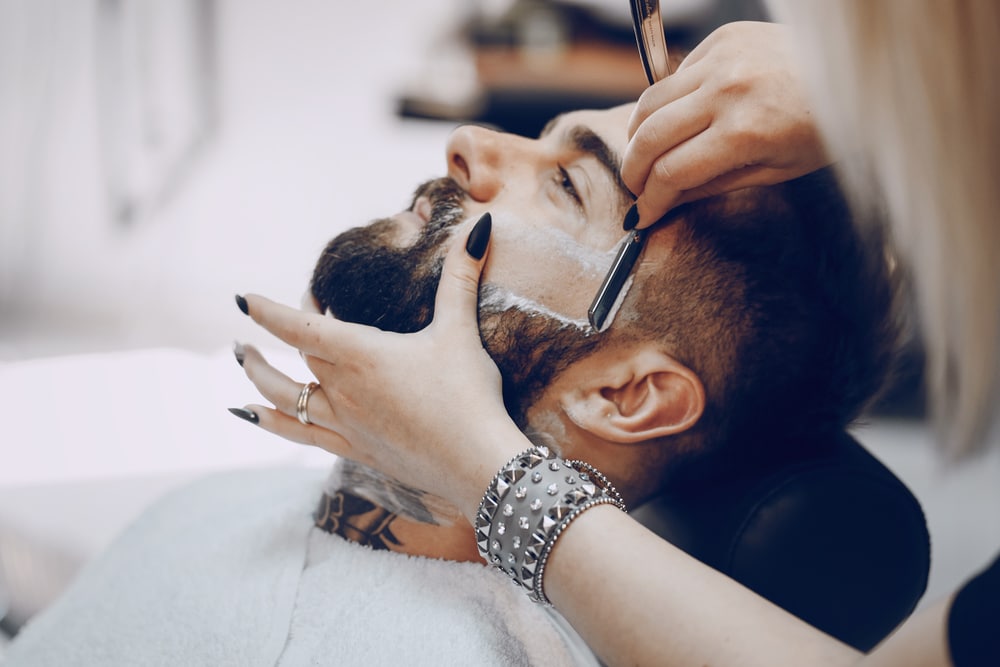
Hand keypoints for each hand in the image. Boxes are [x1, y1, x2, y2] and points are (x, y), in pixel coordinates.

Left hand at [234, 215, 526, 518]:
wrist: (477, 465)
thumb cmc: (469, 396)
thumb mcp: (462, 333)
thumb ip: (461, 279)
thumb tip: (478, 230)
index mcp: (362, 355)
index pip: (300, 326)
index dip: (268, 311)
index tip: (242, 299)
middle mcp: (344, 388)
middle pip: (299, 352)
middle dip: (288, 327)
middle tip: (299, 308)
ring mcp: (345, 422)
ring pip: (285, 396)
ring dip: (259, 374)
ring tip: (240, 357)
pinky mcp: (354, 449)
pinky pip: (299, 433)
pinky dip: (269, 421)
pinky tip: (247, 414)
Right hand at [621, 21, 829, 227]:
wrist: (858, 72)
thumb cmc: (824, 129)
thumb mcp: (774, 172)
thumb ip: (712, 187)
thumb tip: (665, 201)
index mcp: (745, 131)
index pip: (670, 172)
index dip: (650, 200)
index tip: (642, 215)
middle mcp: (728, 90)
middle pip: (648, 137)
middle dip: (633, 172)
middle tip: (635, 189)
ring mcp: (723, 58)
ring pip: (649, 103)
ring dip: (637, 136)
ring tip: (644, 157)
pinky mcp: (722, 38)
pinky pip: (674, 76)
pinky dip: (666, 104)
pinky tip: (678, 121)